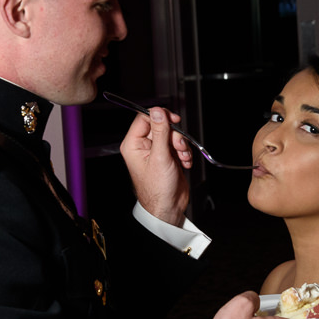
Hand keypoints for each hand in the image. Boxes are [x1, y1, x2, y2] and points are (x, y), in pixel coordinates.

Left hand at [119, 106, 191, 226]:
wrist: (168, 207)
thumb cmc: (158, 189)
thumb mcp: (160, 157)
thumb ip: (160, 132)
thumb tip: (158, 112)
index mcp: (133, 144)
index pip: (144, 118)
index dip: (160, 116)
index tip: (173, 120)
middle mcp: (143, 146)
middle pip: (161, 126)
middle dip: (174, 136)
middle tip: (178, 146)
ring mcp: (156, 151)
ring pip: (172, 135)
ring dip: (181, 145)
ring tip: (181, 158)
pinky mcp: (167, 156)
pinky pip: (178, 145)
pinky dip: (184, 153)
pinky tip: (184, 163)